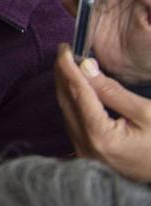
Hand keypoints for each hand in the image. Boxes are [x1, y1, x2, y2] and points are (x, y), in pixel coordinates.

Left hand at [55, 44, 150, 181]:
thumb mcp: (146, 112)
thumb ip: (112, 91)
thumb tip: (86, 67)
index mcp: (101, 136)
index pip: (77, 93)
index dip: (68, 67)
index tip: (64, 49)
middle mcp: (86, 147)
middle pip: (66, 102)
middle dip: (63, 75)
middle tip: (65, 53)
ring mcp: (85, 154)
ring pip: (66, 112)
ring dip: (66, 88)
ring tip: (69, 67)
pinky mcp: (88, 156)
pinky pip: (73, 123)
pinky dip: (73, 103)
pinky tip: (77, 90)